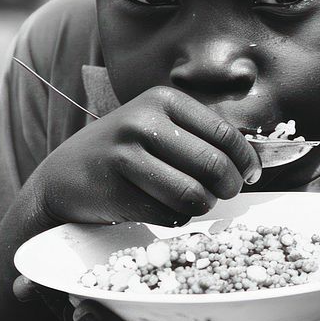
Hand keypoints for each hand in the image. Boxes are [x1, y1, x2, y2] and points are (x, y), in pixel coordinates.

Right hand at [28, 86, 260, 227]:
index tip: (250, 176)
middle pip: (213, 166)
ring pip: (193, 195)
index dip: (245, 161)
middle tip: (224, 195)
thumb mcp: (159, 127)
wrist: (66, 175)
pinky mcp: (114, 190)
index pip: (225, 134)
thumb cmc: (126, 153)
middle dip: (228, 188)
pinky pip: (167, 216)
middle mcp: (143, 122)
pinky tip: (159, 209)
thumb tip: (253, 164)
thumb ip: (200, 138)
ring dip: (201, 207)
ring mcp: (125, 155)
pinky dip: (173, 220)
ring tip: (193, 203)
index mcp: (163, 100)